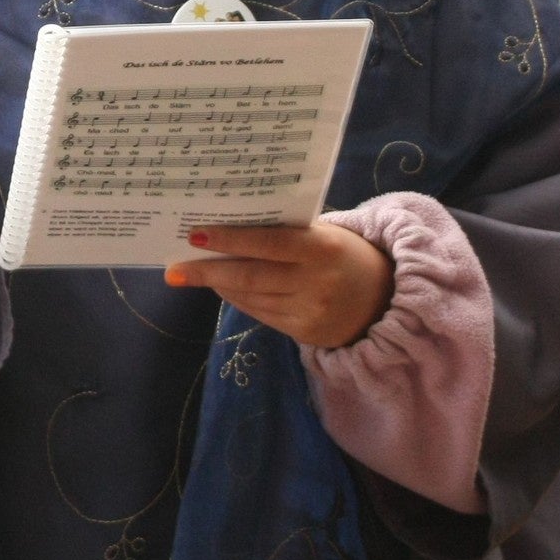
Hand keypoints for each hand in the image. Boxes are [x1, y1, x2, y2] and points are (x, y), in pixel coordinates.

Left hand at [162, 220, 392, 348]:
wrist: (384, 301)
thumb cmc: (346, 255)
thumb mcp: (326, 234)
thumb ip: (288, 232)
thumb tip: (231, 225)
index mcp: (322, 248)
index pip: (268, 243)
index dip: (230, 240)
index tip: (195, 236)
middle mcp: (314, 282)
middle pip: (251, 276)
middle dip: (207, 271)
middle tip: (174, 268)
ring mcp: (308, 311)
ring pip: (250, 297)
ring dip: (217, 285)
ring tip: (189, 273)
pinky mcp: (303, 333)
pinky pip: (260, 313)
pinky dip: (237, 299)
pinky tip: (221, 288)